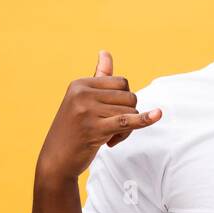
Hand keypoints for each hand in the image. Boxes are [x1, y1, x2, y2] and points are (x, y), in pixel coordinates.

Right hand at [34, 49, 161, 183]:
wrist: (56, 160)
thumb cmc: (73, 129)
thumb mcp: (83, 100)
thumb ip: (99, 77)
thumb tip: (105, 52)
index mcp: (80, 84)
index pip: (121, 82)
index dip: (124, 100)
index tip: (110, 115)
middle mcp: (82, 94)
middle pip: (128, 96)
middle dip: (128, 114)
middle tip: (112, 130)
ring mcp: (87, 111)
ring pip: (130, 112)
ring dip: (126, 130)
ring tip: (109, 138)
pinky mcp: (94, 129)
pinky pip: (126, 122)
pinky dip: (144, 120)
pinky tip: (157, 115)